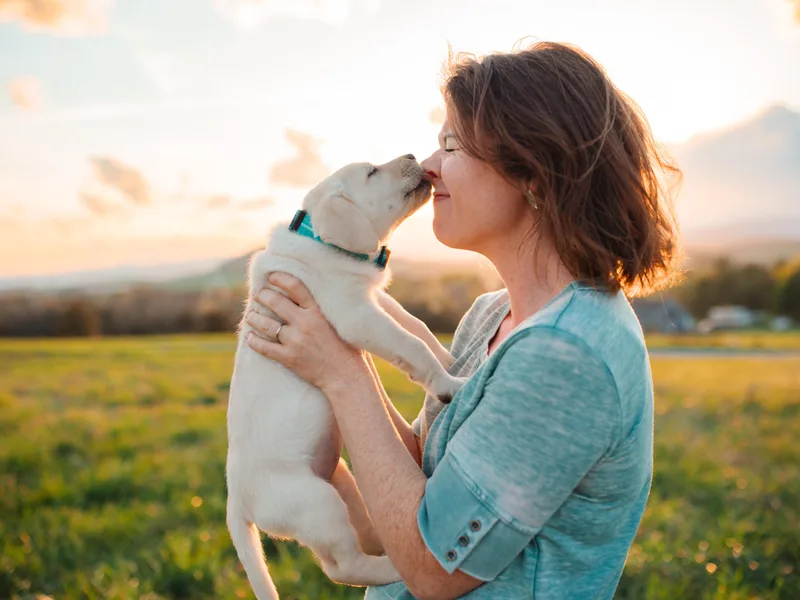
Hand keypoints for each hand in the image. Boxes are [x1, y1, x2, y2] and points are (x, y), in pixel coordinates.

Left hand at [245, 272, 366, 390]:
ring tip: (250, 315)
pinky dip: (254, 341)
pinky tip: (249, 336)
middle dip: (262, 296)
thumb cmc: (348, 349)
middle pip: (275, 302)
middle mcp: (305, 323)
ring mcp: (295, 341)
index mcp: (318, 312)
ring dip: (254, 318)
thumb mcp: (339, 323)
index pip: (295, 286)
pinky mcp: (289, 358)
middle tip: (258, 295)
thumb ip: (324, 310)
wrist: (346, 376)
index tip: (272, 277)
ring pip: (266, 324)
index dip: (280, 278)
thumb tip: (311, 297)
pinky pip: (264, 347)